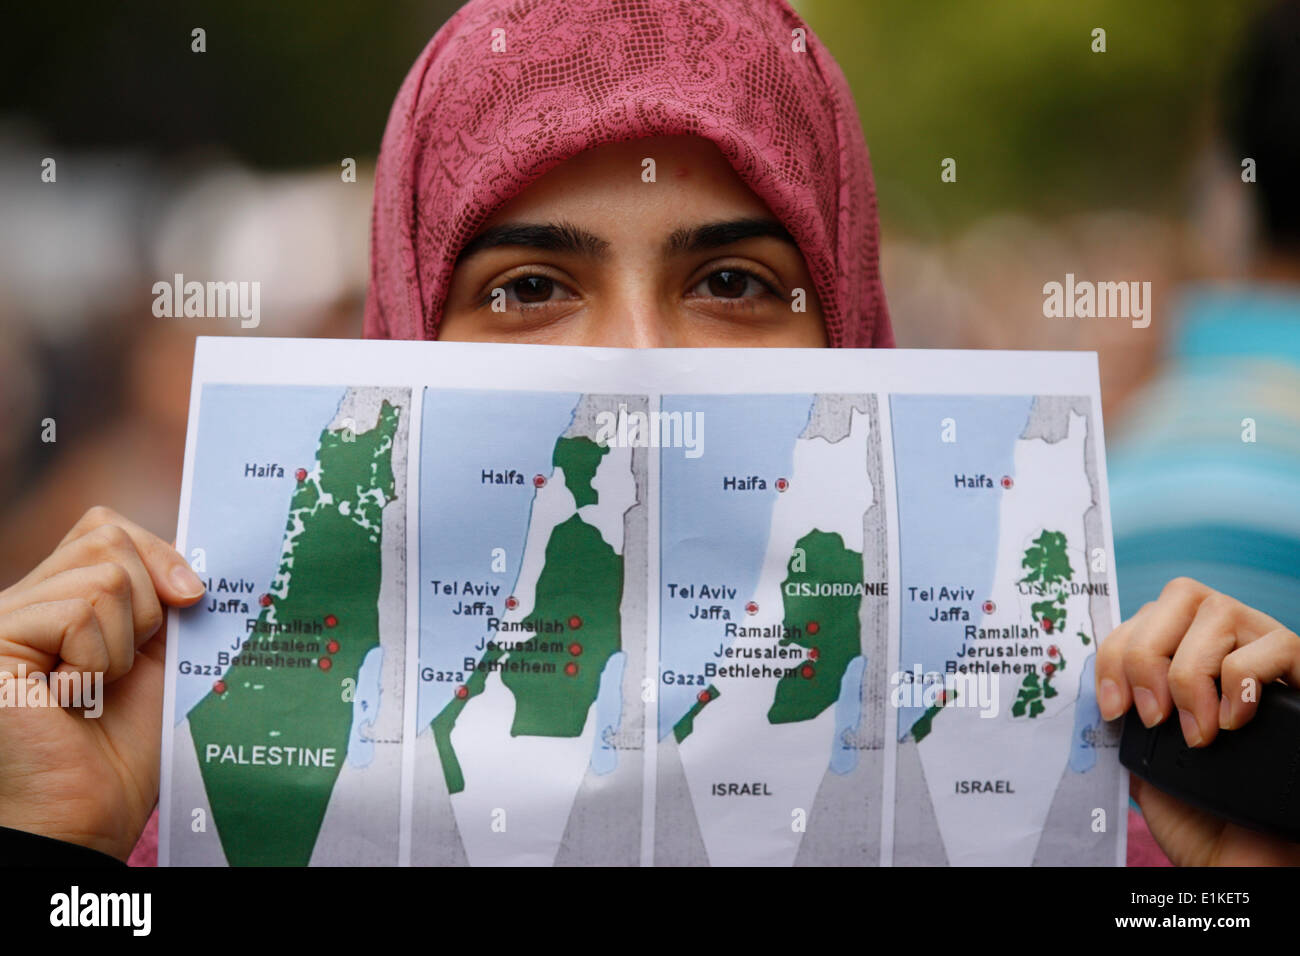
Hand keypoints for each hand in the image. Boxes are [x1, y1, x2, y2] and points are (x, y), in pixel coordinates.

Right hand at [0, 506, 204, 860]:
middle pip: (108, 538)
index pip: (107, 528)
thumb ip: (162, 600)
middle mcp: (24, 600)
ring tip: (89, 690)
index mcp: (60, 598)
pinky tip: (65, 700)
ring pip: (103, 575)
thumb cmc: (119, 750)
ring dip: (120, 644)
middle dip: (145, 606)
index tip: (191, 599)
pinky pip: (80, 612)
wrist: (84, 817)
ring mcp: (5, 617)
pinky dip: (94, 660)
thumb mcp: (155, 657)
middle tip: (121, 669)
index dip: (159, 555)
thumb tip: (197, 556)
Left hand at [1096, 576, 1299, 865]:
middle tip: (1155, 718)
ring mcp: (1268, 652)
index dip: (1116, 654)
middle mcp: (1227, 643)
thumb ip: (1124, 713)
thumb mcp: (1144, 758)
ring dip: (1192, 675)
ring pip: (1220, 612)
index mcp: (1184, 656)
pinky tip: (1236, 722)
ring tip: (1199, 732)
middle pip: (1180, 594)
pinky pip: (1274, 645)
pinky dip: (1242, 681)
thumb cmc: (1200, 813)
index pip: (1142, 616)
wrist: (1252, 862)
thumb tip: (1096, 683)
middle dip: (1148, 655)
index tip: (1115, 709)